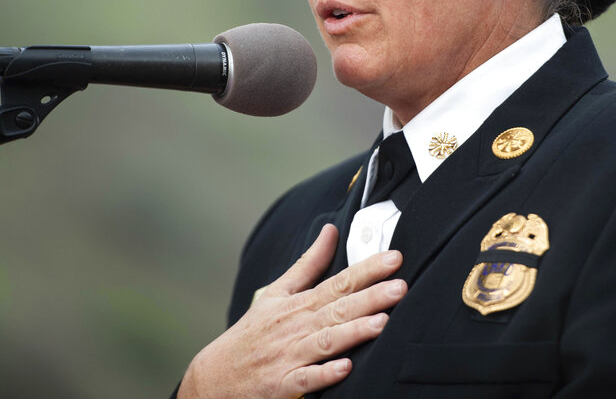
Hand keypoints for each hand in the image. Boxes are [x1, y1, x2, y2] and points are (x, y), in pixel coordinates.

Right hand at [178, 224, 405, 397]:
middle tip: (399, 286)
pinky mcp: (283, 384)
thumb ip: (308, 263)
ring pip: (326, 342)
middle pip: (338, 309)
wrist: (216, 375)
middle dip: (369, 297)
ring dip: (353, 332)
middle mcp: (297, 326)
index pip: (338, 282)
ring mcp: (290, 355)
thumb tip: (330, 231)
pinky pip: (307, 379)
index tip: (394, 259)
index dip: (367, 270)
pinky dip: (324, 374)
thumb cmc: (252, 332)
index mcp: (299, 303)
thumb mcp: (277, 292)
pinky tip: (346, 368)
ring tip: (382, 323)